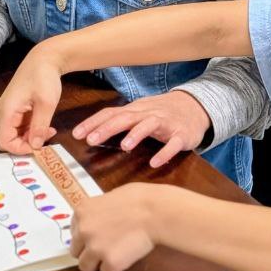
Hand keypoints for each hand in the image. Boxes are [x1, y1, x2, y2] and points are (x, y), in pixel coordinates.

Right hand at [0, 50, 61, 152]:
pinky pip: (20, 127)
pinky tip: (45, 124)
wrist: (43, 59)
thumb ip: (40, 126)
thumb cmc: (43, 76)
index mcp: (6, 111)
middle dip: (27, 143)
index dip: (21, 149)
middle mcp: (3, 113)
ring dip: (31, 137)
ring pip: (15, 134)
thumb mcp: (46, 102)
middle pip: (8, 140)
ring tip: (49, 130)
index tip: (40, 146)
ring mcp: (8, 111)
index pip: (5, 142)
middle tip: (46, 137)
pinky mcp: (15, 109)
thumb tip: (36, 146)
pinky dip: (31, 130)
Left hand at [71, 184, 156, 270]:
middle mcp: (83, 231)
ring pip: (85, 267)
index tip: (99, 236)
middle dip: (89, 251)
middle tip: (106, 248)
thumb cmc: (139, 199)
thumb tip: (99, 219)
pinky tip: (126, 259)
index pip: (73, 232)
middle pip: (76, 252)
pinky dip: (116, 269)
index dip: (86, 236)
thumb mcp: (109, 197)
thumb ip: (98, 211)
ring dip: (98, 263)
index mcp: (82, 212)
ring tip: (115, 256)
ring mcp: (95, 248)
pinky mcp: (110, 262)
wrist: (155, 211)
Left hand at [72, 90, 210, 166]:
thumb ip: (118, 121)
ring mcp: (166, 124)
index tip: (76, 134)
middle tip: (91, 140)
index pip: (110, 113)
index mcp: (135, 110)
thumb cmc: (161, 113)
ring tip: (124, 146)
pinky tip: (154, 162)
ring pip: (149, 125)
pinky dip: (164, 152)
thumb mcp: (138, 113)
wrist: (195, 107)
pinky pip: (173, 144)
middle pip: (126, 118)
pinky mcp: (182, 135)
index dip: (93, 123)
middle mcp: (148, 114)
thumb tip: (90, 133)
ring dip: (136, 134)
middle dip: (108, 128)